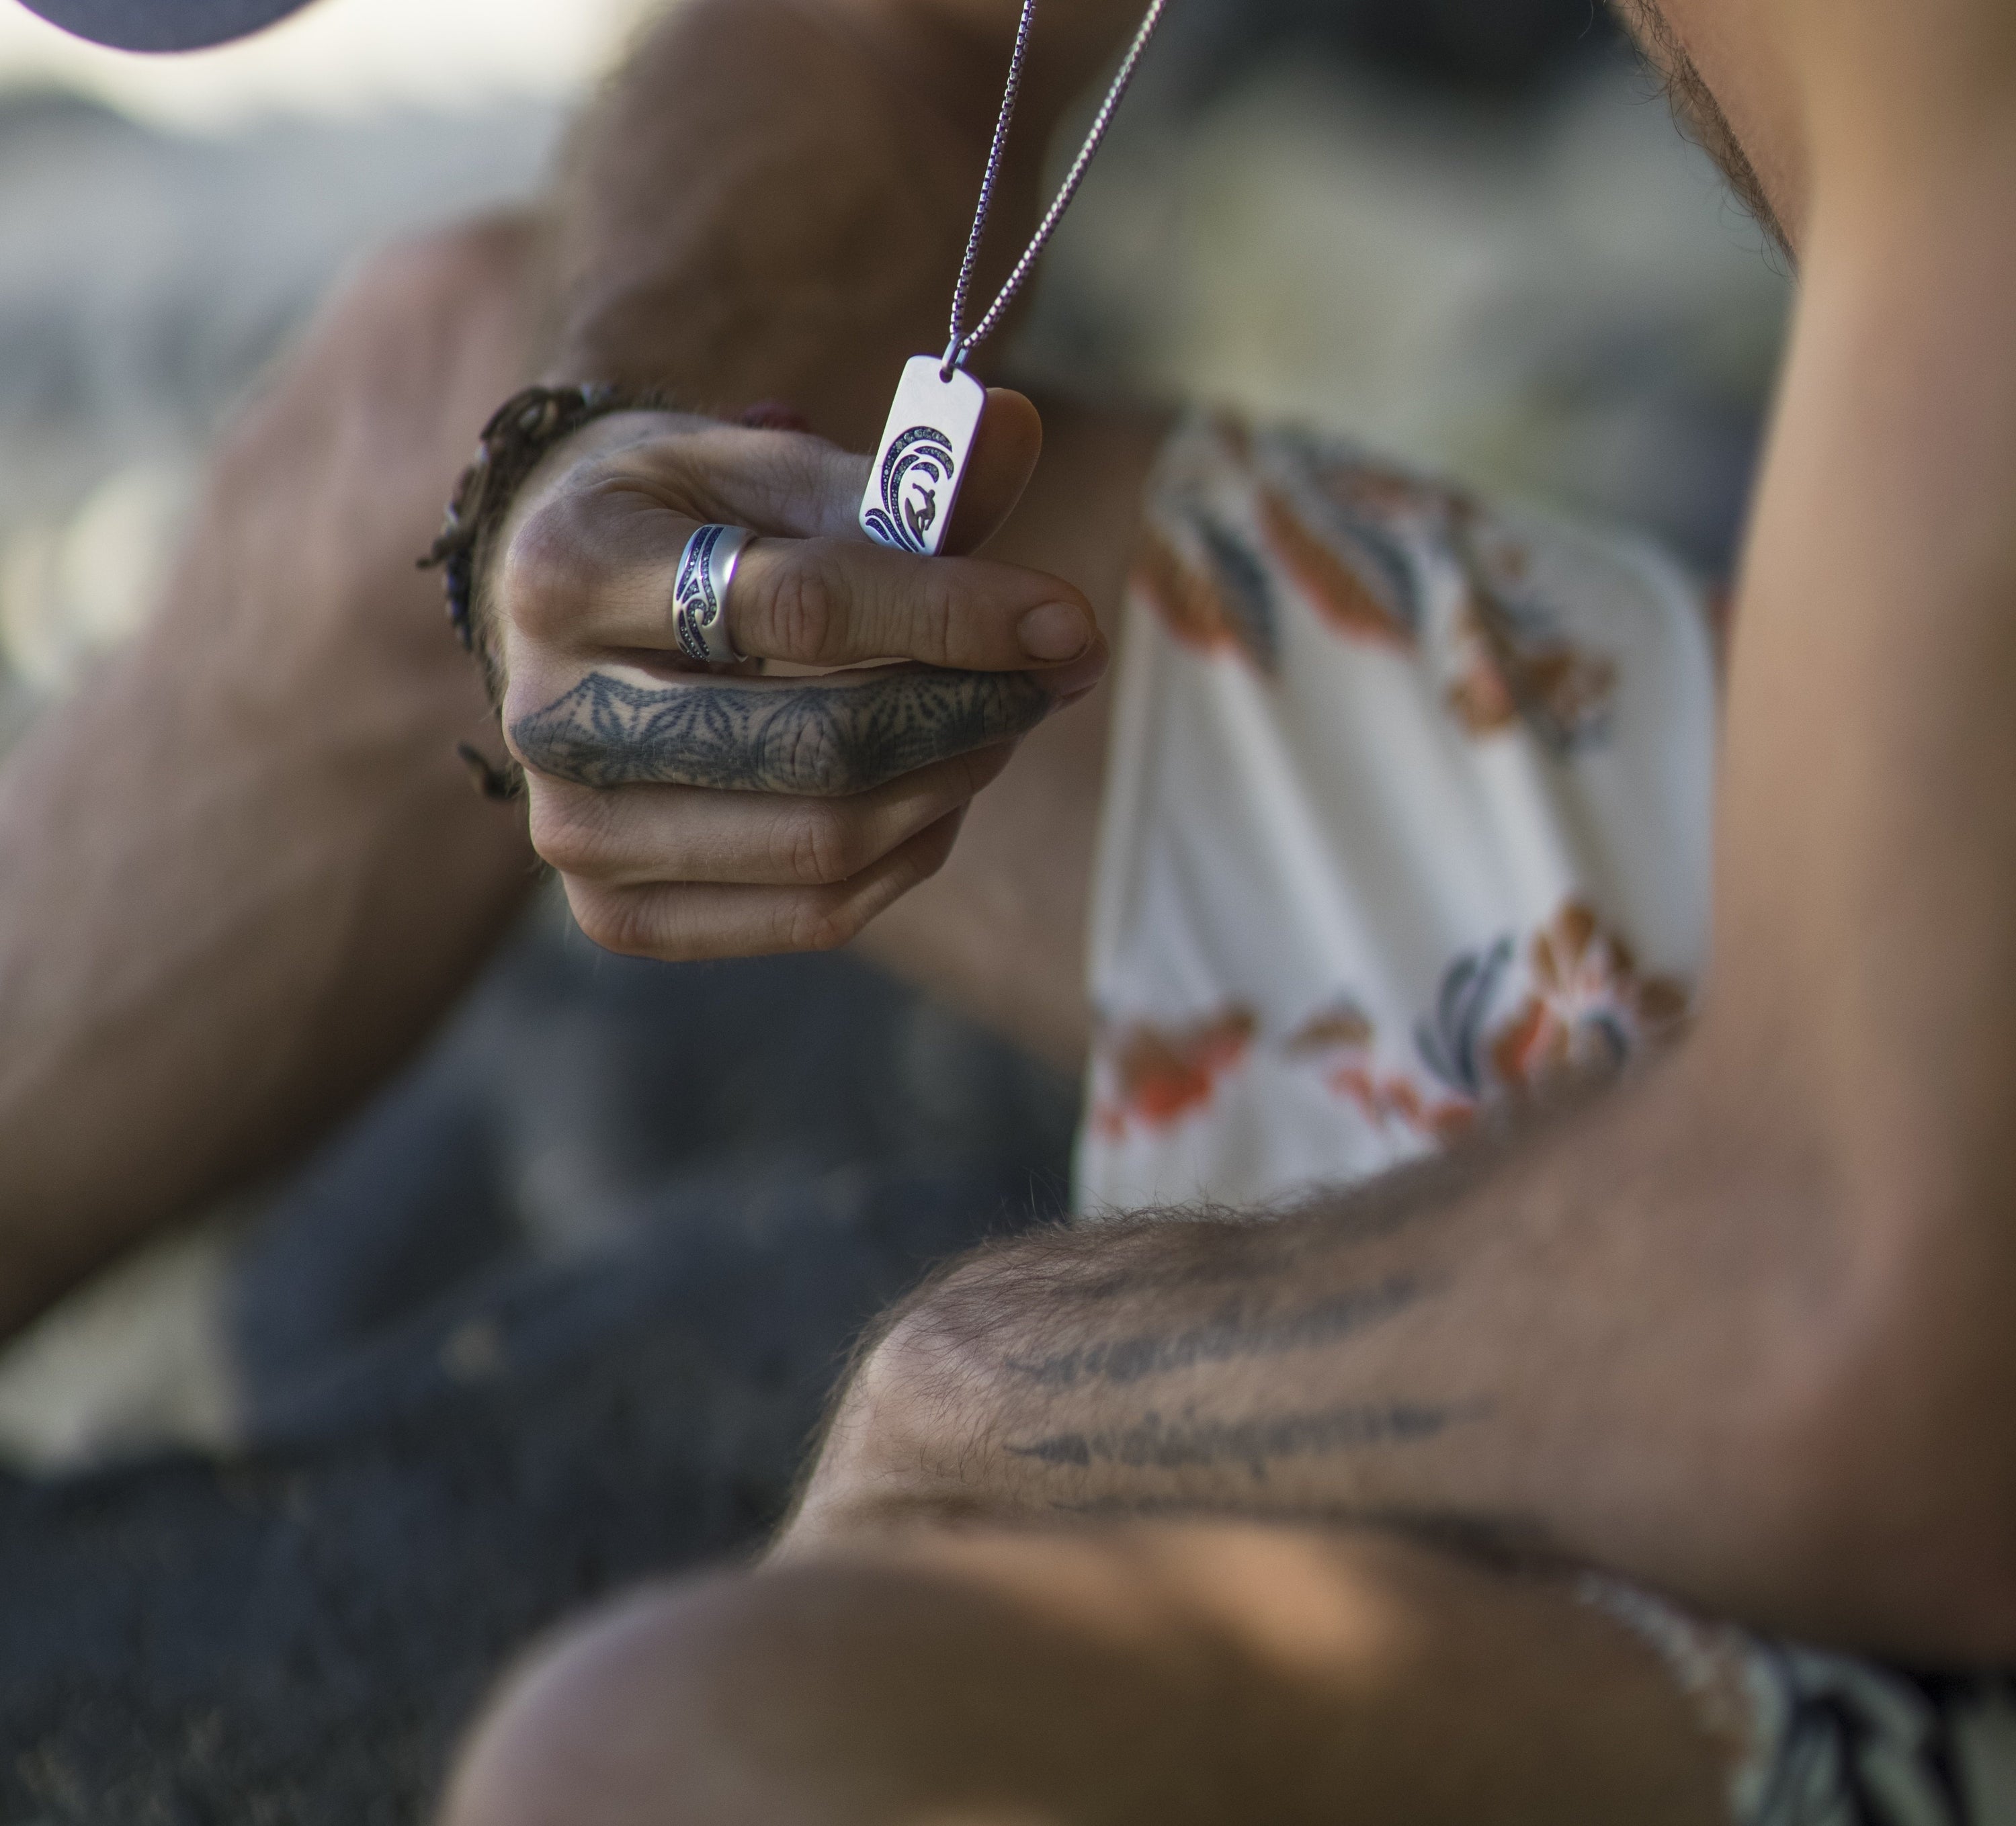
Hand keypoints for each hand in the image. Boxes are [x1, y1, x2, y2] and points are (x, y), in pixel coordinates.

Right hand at [487, 389, 1106, 959]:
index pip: (803, 607)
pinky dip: (906, 858)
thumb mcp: (768, 467)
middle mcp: (548, 715)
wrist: (557, 619)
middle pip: (819, 746)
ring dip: (950, 785)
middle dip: (968, 712)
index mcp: (571, 571)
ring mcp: (573, 833)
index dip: (956, 616)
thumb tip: (1021, 430)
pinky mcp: (614, 915)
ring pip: (825, 844)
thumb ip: (892, 474)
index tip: (1069, 620)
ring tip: (996, 722)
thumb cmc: (682, 526)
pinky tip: (935, 794)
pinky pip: (812, 914)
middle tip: (1046, 678)